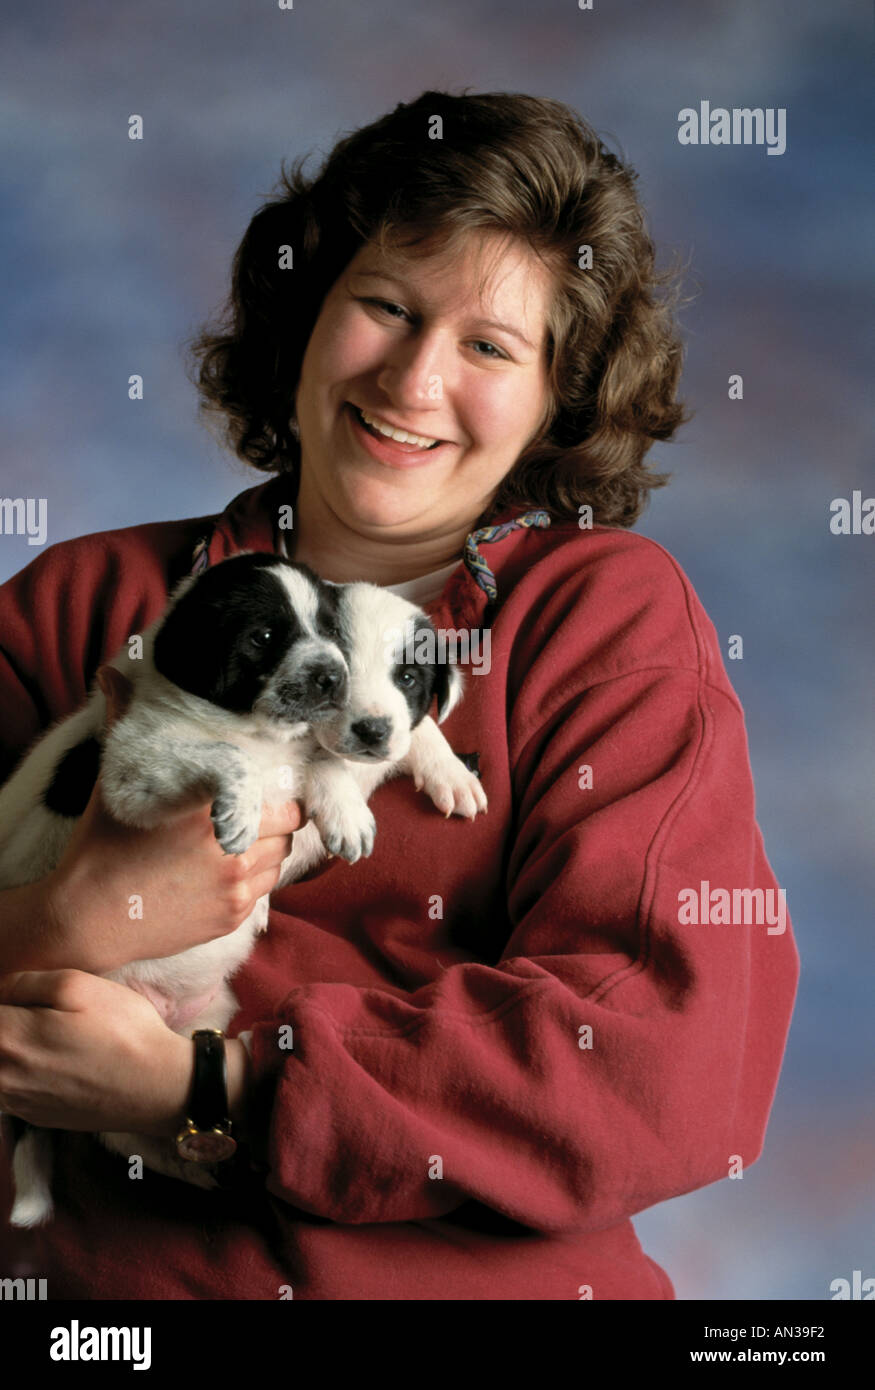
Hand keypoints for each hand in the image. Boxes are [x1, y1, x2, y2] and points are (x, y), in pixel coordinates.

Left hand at [0, 969, 194, 1135]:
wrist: (159, 1088)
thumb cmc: (123, 1031)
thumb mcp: (79, 985)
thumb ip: (26, 982)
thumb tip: (1, 989)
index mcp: (9, 1037)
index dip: (4, 999)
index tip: (23, 998)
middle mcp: (3, 1075)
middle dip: (9, 1022)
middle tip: (40, 1013)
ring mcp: (17, 1101)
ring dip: (12, 1049)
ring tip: (50, 1035)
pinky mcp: (34, 1116)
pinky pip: (10, 1088)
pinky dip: (20, 1071)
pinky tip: (54, 1059)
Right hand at [42, 665, 306, 973]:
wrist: (87, 918)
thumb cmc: (101, 845)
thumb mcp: (115, 782)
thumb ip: (122, 722)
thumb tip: (112, 674)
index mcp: (209, 806)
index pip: (284, 795)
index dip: (283, 789)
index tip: (272, 786)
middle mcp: (231, 846)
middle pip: (291, 826)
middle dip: (278, 819)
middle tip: (255, 814)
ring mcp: (234, 886)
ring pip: (281, 859)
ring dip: (269, 849)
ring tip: (237, 842)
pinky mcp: (232, 916)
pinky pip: (265, 891)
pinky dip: (253, 880)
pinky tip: (222, 873)